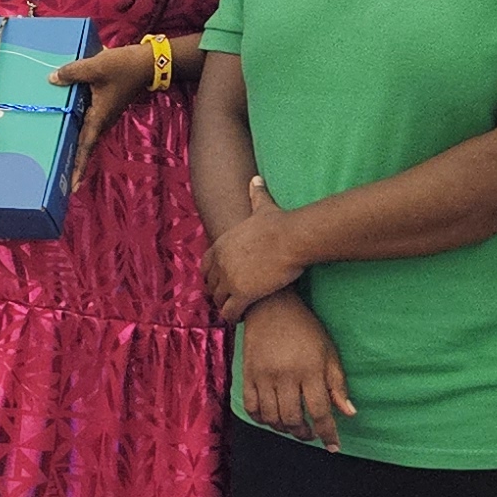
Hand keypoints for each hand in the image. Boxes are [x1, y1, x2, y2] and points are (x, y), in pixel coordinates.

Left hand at [52, 42, 159, 182]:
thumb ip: (72, 73)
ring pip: (87, 130)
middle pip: (86, 143)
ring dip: (77, 143)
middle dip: (76, 161)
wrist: (149, 62)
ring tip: (61, 154)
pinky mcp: (107, 103)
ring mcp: (106, 112)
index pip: (86, 145)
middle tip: (61, 176)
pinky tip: (68, 116)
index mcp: (99, 116)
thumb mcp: (95, 67)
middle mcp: (103, 118)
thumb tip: (52, 79)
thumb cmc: (124, 67)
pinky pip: (90, 117)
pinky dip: (79, 122)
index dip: (79, 166)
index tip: (73, 185)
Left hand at [203, 175, 309, 319]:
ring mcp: (229, 279)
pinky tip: (241, 318)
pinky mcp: (242, 294)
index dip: (212, 276)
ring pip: (218, 300)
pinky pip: (230, 312)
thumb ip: (256, 194)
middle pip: (210, 285)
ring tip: (234, 311)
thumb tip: (256, 178)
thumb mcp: (262, 207)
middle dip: (218, 293)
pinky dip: (233, 317)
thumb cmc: (279, 223)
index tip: (221, 282)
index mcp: (221, 245)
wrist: (291, 238)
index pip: (205, 266)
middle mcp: (220, 263)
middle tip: (228, 300)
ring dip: (225, 306)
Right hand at [235, 294, 355, 448]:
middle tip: (311, 434)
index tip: (333, 445)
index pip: (320, 411)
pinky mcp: (247, 374)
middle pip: (293, 419)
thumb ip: (337, 384)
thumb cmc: (305, 329)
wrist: (271, 306)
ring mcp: (263, 376)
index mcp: (310, 370)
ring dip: (284, 429)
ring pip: (272, 417)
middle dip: (305, 433)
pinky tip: (272, 418)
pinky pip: (251, 408)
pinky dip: (261, 419)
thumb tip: (349, 413)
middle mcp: (285, 376)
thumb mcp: (329, 352)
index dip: (328, 433)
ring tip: (293, 427)